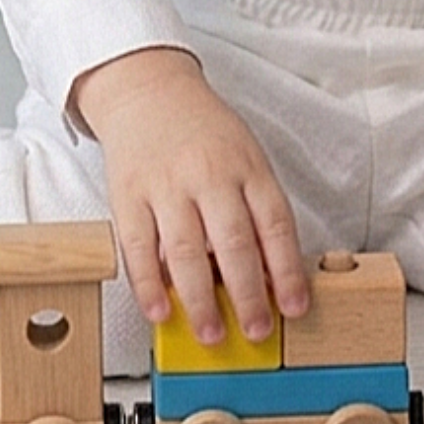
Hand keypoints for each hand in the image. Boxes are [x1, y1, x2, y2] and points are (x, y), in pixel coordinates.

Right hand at [71, 48, 309, 346]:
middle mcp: (209, 174)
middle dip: (248, 295)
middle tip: (256, 330)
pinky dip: (149, 285)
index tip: (295, 307)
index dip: (287, 270)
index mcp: (246, 165)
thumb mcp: (244, 156)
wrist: (148, 90)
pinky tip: (160, 312)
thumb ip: (256, 207)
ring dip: (201, 300)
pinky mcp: (128, 194)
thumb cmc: (204, 132)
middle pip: (234, 242)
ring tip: (212, 334)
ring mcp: (166, 184)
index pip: (275, 223)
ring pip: (186, 251)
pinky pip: (138, 248)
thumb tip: (271, 273)